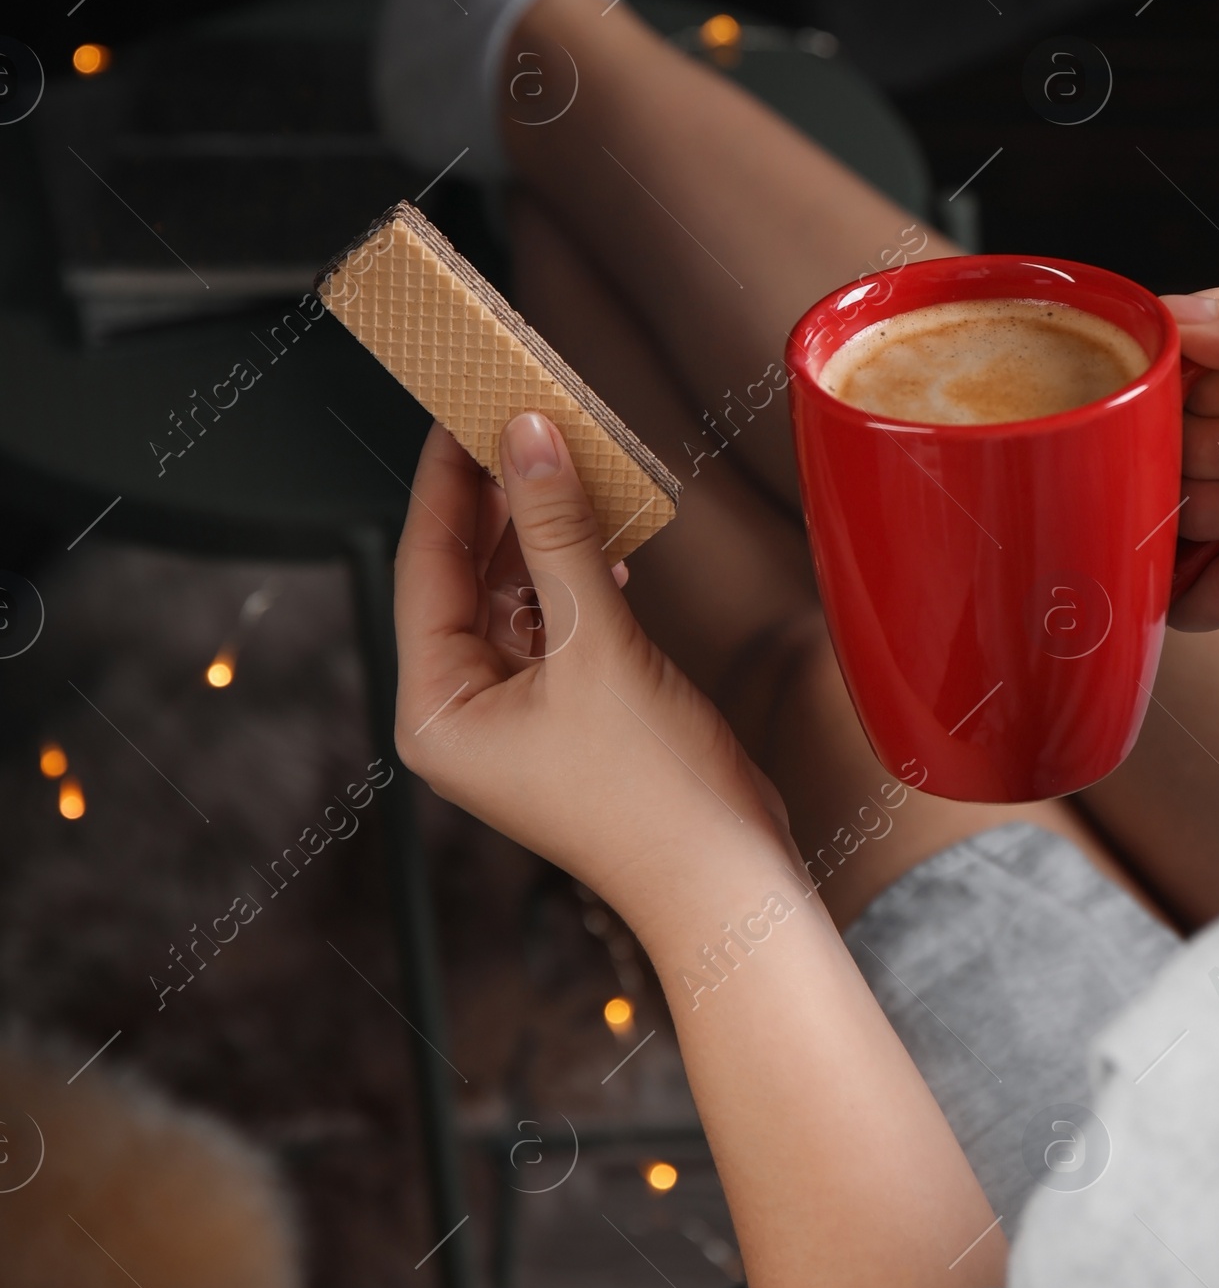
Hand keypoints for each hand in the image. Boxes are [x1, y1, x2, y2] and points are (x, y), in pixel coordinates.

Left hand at [392, 415, 790, 926]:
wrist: (727, 879)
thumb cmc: (654, 792)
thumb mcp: (598, 640)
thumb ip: (557, 530)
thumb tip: (526, 436)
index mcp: (436, 710)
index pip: (422, 566)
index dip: (445, 481)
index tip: (459, 408)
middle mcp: (462, 713)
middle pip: (462, 575)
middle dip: (494, 498)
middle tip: (514, 414)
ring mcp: (514, 716)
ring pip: (512, 593)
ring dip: (541, 530)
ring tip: (565, 457)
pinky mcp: (566, 713)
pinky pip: (554, 621)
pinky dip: (575, 574)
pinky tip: (608, 539)